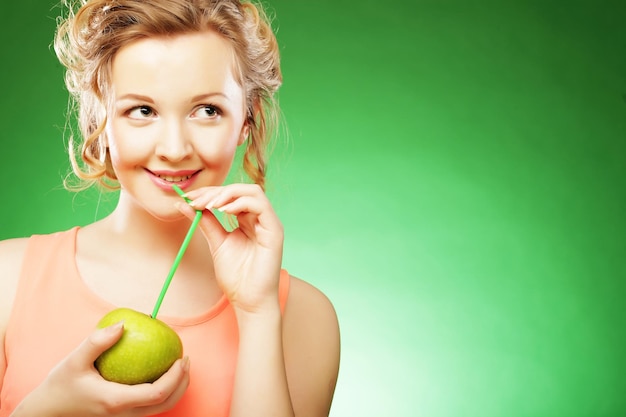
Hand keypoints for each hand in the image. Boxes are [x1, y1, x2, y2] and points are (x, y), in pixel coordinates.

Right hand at [13, 323, 189, 416]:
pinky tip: (159, 371)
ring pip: (159, 408)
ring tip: (179, 365)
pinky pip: (149, 405)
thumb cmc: (60, 385)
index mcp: (116, 402)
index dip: (175, 377)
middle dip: (182, 383)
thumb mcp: (74, 360)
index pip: (157, 394)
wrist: (47, 411)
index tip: (182, 358)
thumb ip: (97, 342)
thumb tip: (122, 325)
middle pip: (165, 404)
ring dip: (175, 388)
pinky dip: (162, 391)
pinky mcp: (121, 415)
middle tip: (186, 360)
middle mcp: (123, 414)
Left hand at [178, 183, 283, 314]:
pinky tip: (224, 211)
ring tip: (209, 205)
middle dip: (216, 192)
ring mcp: (269, 223)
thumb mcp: (216, 242)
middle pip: (241, 189)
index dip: (210, 193)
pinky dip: (241, 203)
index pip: (231, 195)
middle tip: (195, 200)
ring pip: (253, 191)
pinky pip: (261, 205)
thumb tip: (184, 204)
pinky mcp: (275, 230)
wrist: (248, 301)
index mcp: (248, 220)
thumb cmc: (237, 277)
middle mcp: (260, 218)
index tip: (188, 198)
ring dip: (228, 194)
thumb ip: (205, 222)